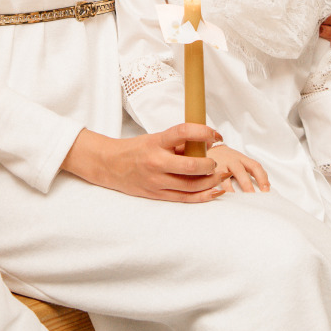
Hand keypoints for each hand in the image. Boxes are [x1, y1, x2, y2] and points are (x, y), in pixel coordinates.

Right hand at [61, 125, 228, 202]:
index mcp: (156, 142)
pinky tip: (216, 191)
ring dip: (211, 180)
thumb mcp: (155, 139)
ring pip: (191, 185)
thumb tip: (206, 145)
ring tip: (221, 175)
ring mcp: (156, 181)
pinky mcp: (157, 195)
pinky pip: (185, 198)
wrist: (109, 165)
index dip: (204, 132)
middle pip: (191, 166)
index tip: (216, 134)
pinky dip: (204, 196)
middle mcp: (156, 162)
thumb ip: (178, 143)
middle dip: (210, 164)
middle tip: (215, 161)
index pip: (183, 132)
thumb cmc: (136, 149)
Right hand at [210, 145, 269, 192]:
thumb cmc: (229, 159)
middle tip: (251, 196)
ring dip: (229, 187)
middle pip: (240, 171)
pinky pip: (212, 177)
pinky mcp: (209, 169)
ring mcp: (220, 164)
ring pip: (225, 175)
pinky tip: (217, 193)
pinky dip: (215, 185)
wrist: (209, 148)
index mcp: (243, 159)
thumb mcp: (242, 162)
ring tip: (234, 198)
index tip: (266, 190)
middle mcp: (232, 160)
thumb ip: (254, 172)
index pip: (255, 167)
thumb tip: (268, 186)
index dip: (262, 178)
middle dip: (246, 184)